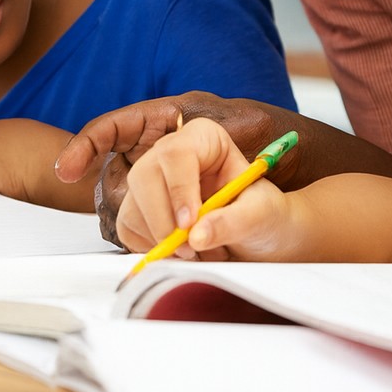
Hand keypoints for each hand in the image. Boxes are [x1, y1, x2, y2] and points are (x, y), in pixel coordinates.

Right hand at [115, 118, 296, 261]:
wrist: (259, 235)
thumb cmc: (263, 214)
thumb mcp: (261, 214)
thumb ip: (234, 221)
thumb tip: (197, 235)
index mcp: (204, 139)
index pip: (177, 152)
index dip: (178, 189)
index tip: (189, 224)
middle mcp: (171, 154)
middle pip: (144, 177)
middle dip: (163, 220)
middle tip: (190, 249)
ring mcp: (152, 181)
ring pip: (132, 206)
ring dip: (161, 240)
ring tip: (200, 252)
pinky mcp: (140, 209)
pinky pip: (128, 229)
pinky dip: (150, 248)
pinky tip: (181, 252)